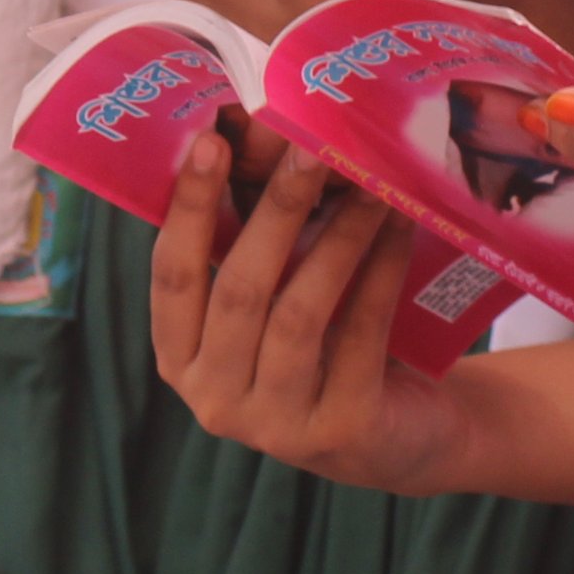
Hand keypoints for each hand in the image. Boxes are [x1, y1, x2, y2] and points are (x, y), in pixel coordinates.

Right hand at [150, 135, 468, 489]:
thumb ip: (254, 248)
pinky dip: (379, 274)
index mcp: (181, 359)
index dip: (188, 207)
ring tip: (370, 184)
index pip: (172, 277)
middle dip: (276, 211)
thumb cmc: (324, 350)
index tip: (210, 141)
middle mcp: (215, 399)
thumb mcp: (273, 306)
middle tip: (310, 148)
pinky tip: (398, 229)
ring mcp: (275, 425)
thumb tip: (263, 137)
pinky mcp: (340, 431)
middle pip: (239, 291)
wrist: (401, 435)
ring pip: (298, 313)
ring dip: (337, 238)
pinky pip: (358, 335)